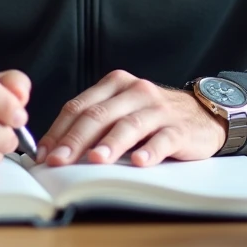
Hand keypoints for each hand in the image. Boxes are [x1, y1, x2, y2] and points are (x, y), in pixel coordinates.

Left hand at [37, 70, 226, 167]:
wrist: (203, 113)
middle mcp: (135, 91)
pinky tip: (139, 162)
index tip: (43, 154)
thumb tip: (56, 150)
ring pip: (129, 125)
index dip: (58, 131)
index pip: (79, 106)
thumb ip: (95, 122)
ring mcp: (158, 109)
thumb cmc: (153, 117)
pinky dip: (150, 151)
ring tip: (95, 160)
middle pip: (99, 115)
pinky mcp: (180, 128)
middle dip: (75, 140)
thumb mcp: (122, 110)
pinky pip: (163, 139)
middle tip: (59, 161)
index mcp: (115, 84)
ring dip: (109, 144)